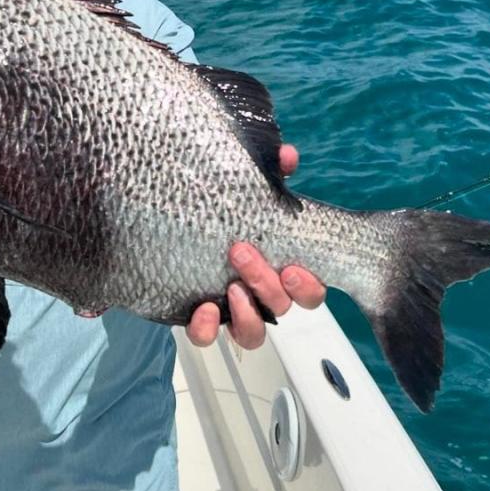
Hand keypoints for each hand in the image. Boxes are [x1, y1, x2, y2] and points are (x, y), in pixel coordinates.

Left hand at [186, 143, 326, 349]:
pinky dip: (207, 329)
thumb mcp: (252, 190)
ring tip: (232, 289)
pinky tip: (203, 310)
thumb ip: (272, 174)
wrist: (179, 222)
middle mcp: (263, 295)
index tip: (292, 267)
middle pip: (281, 306)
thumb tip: (287, 155)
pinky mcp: (202, 317)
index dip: (308, 285)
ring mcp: (234, 310)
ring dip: (247, 314)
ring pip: (252, 332)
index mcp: (283, 269)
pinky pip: (208, 336)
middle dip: (266, 283)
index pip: (310, 289)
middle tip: (241, 253)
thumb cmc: (232, 211)